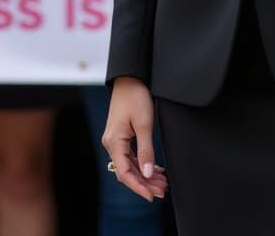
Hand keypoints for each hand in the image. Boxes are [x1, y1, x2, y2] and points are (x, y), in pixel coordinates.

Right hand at [101, 76, 167, 201]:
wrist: (130, 77)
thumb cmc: (136, 96)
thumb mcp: (144, 124)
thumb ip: (146, 150)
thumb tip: (147, 173)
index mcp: (114, 142)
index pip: (124, 173)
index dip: (138, 187)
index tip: (152, 196)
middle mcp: (112, 143)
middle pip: (127, 171)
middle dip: (145, 183)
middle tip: (163, 191)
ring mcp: (116, 139)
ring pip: (130, 164)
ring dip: (145, 174)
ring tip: (162, 183)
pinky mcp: (121, 135)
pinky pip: (131, 155)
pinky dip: (143, 163)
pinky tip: (156, 169)